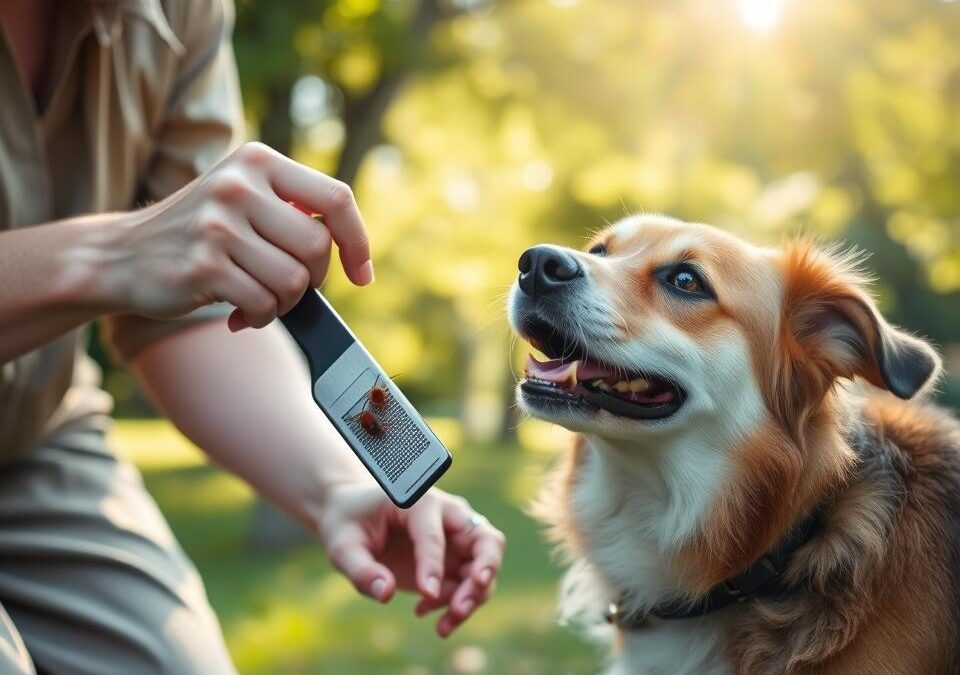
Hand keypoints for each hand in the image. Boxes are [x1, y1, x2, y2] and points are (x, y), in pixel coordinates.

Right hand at [99, 142, 371, 327]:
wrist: (120, 255)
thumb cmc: (199, 233)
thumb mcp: (243, 198)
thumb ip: (291, 208)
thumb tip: (351, 246)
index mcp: (258, 162)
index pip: (336, 199)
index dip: (358, 242)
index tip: (361, 273)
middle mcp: (238, 185)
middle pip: (317, 246)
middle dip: (313, 279)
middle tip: (286, 285)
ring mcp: (218, 224)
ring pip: (294, 281)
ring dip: (284, 302)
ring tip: (258, 298)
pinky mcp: (203, 265)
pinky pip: (264, 304)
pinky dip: (260, 317)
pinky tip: (239, 312)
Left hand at [314, 483, 504, 636]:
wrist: (354, 519)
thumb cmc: (348, 524)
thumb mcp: (342, 545)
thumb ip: (360, 570)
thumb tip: (386, 594)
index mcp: (419, 501)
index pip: (434, 535)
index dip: (432, 565)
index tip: (426, 594)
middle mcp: (448, 515)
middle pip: (486, 539)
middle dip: (483, 572)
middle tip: (462, 605)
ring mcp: (456, 538)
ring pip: (484, 566)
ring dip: (472, 598)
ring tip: (443, 627)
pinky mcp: (455, 560)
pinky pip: (471, 585)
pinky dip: (458, 605)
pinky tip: (426, 617)